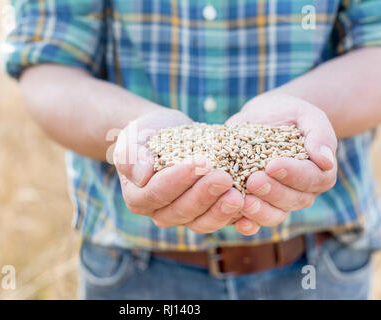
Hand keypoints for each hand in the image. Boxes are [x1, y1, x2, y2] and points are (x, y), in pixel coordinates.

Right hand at [113, 108, 244, 233]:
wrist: (165, 135)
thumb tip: (142, 174)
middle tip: (224, 177)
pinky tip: (250, 209)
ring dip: (221, 211)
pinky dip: (235, 219)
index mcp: (138, 197)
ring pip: (201, 222)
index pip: (158, 193)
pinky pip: (219, 221)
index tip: (199, 163)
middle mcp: (160, 213)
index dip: (178, 180)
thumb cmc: (145, 134)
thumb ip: (131, 155)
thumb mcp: (132, 137)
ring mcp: (184, 216)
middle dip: (204, 195)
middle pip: (182, 211)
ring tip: (239, 195)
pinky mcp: (205, 214)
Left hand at [225, 93, 337, 234]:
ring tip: (243, 200)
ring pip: (275, 215)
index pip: (311, 179)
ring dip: (259, 211)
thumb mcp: (306, 115)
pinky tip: (237, 221)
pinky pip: (255, 222)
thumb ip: (319, 134)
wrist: (263, 118)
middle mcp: (302, 192)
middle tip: (253, 180)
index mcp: (319, 172)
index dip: (292, 174)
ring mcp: (279, 201)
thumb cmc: (288, 114)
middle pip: (292, 200)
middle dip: (272, 192)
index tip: (272, 165)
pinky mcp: (258, 204)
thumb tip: (326, 161)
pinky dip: (247, 224)